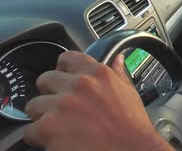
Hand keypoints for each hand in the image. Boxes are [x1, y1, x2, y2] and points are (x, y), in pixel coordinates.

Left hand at [24, 51, 171, 150]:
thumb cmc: (132, 127)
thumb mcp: (128, 93)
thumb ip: (117, 75)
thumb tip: (117, 59)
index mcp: (98, 73)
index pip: (67, 58)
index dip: (63, 71)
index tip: (65, 81)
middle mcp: (78, 85)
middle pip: (45, 80)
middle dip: (51, 95)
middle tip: (63, 110)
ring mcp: (61, 105)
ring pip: (33, 106)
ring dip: (43, 117)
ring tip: (61, 129)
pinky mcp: (48, 128)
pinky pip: (30, 131)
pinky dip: (39, 138)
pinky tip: (58, 141)